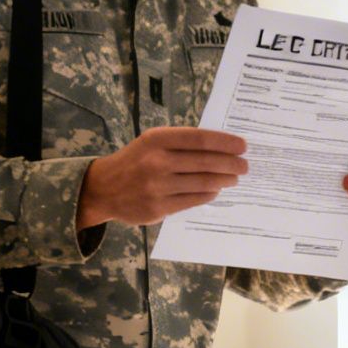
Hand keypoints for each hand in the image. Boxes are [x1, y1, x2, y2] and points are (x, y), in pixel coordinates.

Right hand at [77, 127, 247, 229]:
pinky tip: (215, 190)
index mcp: (157, 139)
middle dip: (231, 164)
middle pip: (206, 162)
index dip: (225, 142)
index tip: (242, 146)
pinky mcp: (159, 207)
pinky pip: (193, 199)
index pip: (200, 139)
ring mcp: (158, 186)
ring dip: (224, 180)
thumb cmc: (134, 161)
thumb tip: (220, 147)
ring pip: (203, 182)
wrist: (103, 188)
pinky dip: (209, 194)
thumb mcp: (151, 142)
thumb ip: (180, 143)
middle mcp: (157, 161)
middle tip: (244, 166)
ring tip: (234, 178)